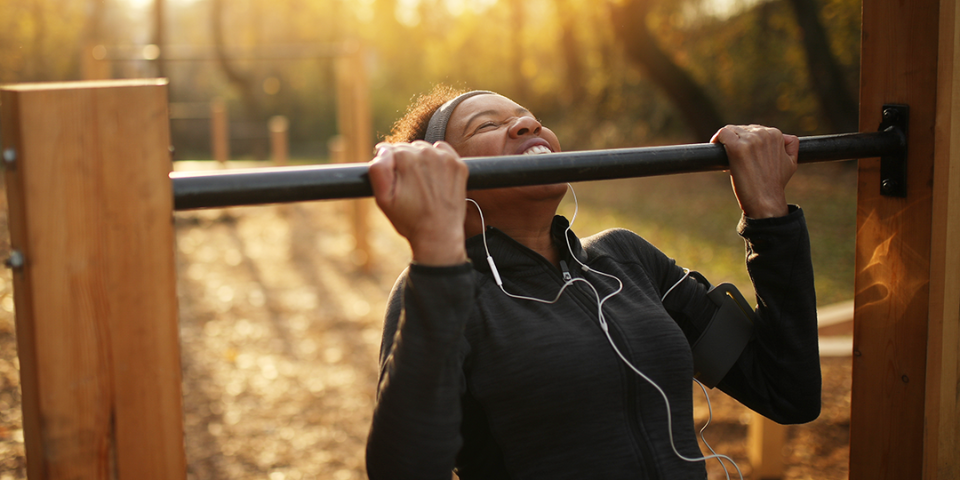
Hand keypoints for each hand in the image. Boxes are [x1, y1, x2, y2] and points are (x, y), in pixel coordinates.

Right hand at [369, 141, 468, 265]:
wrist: (438, 234)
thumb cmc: (409, 219)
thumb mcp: (383, 198)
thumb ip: (378, 170)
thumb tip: (382, 150)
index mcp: (405, 157)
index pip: (390, 150)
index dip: (389, 167)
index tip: (394, 182)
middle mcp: (426, 152)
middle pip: (408, 148)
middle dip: (404, 163)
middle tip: (408, 187)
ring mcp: (445, 158)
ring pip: (425, 150)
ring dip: (421, 161)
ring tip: (422, 185)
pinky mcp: (459, 165)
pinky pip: (443, 152)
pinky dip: (438, 160)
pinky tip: (435, 178)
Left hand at [711, 125, 798, 218]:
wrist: (766, 200)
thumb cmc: (775, 184)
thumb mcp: (791, 162)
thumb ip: (789, 146)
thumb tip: (783, 137)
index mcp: (776, 135)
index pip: (755, 129)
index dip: (747, 142)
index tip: (745, 157)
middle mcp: (764, 134)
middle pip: (742, 129)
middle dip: (737, 142)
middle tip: (737, 160)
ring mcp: (750, 140)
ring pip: (731, 130)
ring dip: (727, 143)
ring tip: (729, 159)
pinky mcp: (737, 147)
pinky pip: (723, 133)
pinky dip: (717, 139)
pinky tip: (716, 147)